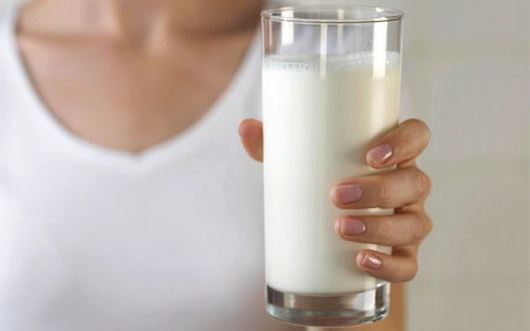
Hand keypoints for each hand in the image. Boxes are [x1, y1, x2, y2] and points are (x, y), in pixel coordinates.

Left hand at [239, 118, 431, 282]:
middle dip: (380, 189)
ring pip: (414, 224)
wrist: (326, 234)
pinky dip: (389, 266)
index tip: (370, 155)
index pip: (417, 136)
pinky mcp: (402, 256)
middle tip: (336, 195)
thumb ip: (274, 145)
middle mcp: (407, 187)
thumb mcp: (299, 164)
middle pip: (416, 182)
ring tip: (340, 227)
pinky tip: (362, 261)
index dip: (405, 142)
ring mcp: (409, 222)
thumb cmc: (319, 185)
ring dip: (380, 227)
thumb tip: (245, 127)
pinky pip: (408, 265)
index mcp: (391, 157)